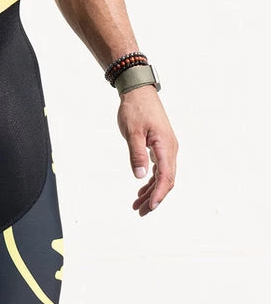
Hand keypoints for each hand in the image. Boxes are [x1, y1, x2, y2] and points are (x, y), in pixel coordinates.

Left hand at [117, 86, 177, 215]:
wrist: (139, 91)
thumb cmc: (135, 108)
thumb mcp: (132, 131)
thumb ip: (137, 154)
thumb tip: (139, 176)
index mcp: (166, 146)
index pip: (166, 176)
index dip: (158, 194)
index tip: (150, 207)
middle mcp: (170, 149)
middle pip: (166, 180)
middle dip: (155, 197)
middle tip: (140, 211)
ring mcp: (166, 148)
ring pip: (163, 176)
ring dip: (151, 191)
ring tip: (138, 204)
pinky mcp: (160, 146)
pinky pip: (159, 168)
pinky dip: (151, 180)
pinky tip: (141, 188)